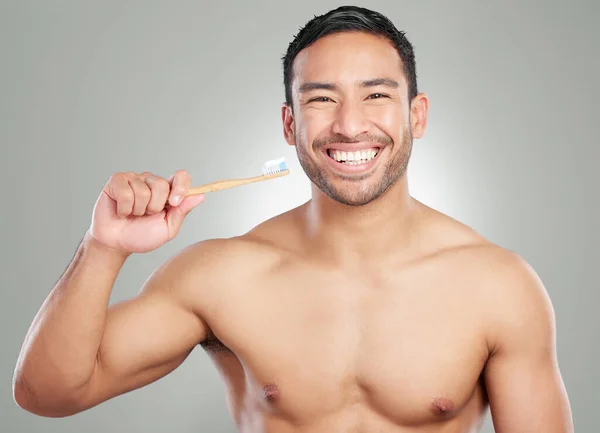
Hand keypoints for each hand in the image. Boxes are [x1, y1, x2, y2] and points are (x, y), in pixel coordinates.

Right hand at [88, 170, 203, 253]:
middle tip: (145, 215)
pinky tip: (121, 212)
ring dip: (137, 210)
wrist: (117, 244)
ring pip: (142, 191)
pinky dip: (124, 208)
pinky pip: (125, 192)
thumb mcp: (168, 228)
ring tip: (132, 214)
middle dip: (154, 207)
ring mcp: (134, 179)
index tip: (174, 202)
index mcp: (167, 191)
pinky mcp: (117, 181)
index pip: (181, 176)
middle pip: (161, 185)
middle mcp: (152, 181)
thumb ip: (182, 211)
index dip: (180, 187)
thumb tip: (200, 196)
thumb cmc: (142, 236)